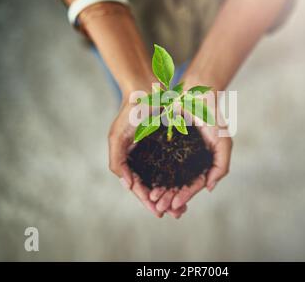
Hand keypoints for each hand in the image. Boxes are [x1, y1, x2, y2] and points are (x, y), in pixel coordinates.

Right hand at [108, 101, 187, 218]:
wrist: (147, 90)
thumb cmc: (130, 112)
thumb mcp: (117, 136)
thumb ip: (117, 160)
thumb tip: (127, 184)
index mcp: (128, 160)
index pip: (136, 186)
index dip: (146, 200)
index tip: (157, 212)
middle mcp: (141, 159)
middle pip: (151, 186)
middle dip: (162, 202)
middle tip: (176, 214)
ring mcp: (154, 153)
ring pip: (163, 179)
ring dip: (171, 193)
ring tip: (182, 206)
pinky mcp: (167, 146)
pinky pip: (172, 166)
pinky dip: (177, 178)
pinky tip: (186, 185)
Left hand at [153, 105, 232, 211]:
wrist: (196, 93)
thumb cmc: (213, 118)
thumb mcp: (223, 142)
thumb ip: (221, 166)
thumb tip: (209, 188)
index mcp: (204, 162)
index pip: (195, 184)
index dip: (186, 195)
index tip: (175, 204)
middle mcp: (191, 160)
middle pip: (180, 184)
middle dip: (170, 196)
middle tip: (160, 207)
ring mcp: (178, 153)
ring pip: (168, 176)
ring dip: (161, 189)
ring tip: (152, 198)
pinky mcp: (165, 144)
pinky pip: (158, 162)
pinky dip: (153, 173)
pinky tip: (146, 181)